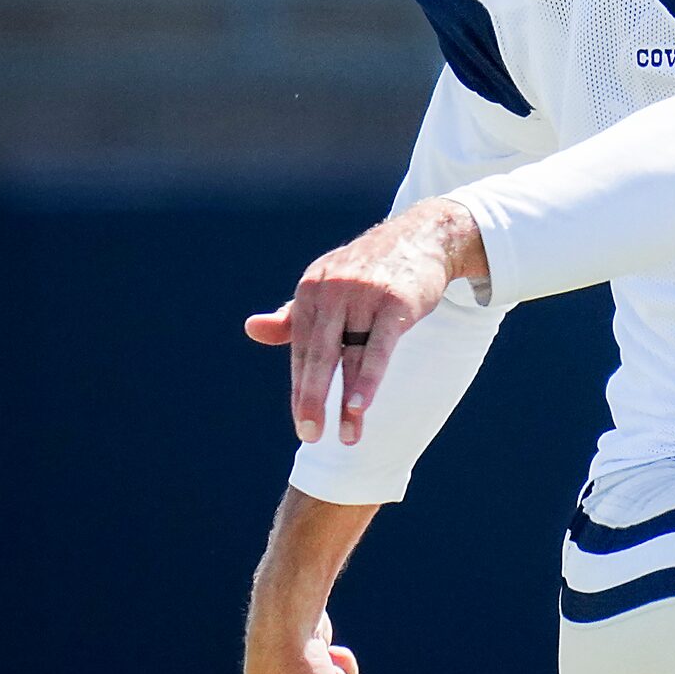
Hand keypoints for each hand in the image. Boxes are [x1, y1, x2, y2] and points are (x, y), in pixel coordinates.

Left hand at [245, 197, 483, 445]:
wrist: (423, 235)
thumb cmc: (371, 268)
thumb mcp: (327, 285)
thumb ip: (292, 316)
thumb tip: (251, 329)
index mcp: (311, 288)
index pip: (301, 348)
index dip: (301, 387)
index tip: (303, 421)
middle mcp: (333, 289)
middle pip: (317, 355)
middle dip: (311, 398)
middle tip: (309, 435)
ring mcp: (364, 294)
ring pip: (350, 357)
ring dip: (346, 401)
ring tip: (346, 438)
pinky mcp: (395, 301)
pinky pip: (379, 348)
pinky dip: (368, 379)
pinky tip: (359, 406)